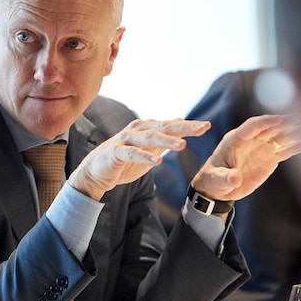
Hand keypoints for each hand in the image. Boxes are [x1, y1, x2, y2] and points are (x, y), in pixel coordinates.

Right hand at [69, 118, 210, 200]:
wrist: (94, 174)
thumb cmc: (122, 162)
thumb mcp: (147, 150)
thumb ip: (162, 139)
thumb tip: (180, 125)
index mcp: (145, 129)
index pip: (171, 126)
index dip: (189, 126)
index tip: (206, 126)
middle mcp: (137, 130)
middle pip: (163, 127)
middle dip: (183, 128)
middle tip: (202, 128)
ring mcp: (125, 140)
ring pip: (148, 138)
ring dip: (166, 141)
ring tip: (182, 145)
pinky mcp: (115, 152)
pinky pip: (131, 153)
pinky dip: (144, 156)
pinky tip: (157, 161)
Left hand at [191, 114, 300, 201]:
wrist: (220, 188)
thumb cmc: (214, 180)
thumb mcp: (217, 180)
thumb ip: (226, 177)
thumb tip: (235, 178)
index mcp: (235, 139)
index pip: (252, 126)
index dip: (266, 122)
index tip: (280, 119)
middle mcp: (251, 140)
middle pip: (271, 128)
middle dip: (286, 124)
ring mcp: (262, 147)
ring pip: (281, 136)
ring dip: (296, 132)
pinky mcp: (270, 157)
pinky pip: (286, 149)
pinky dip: (298, 146)